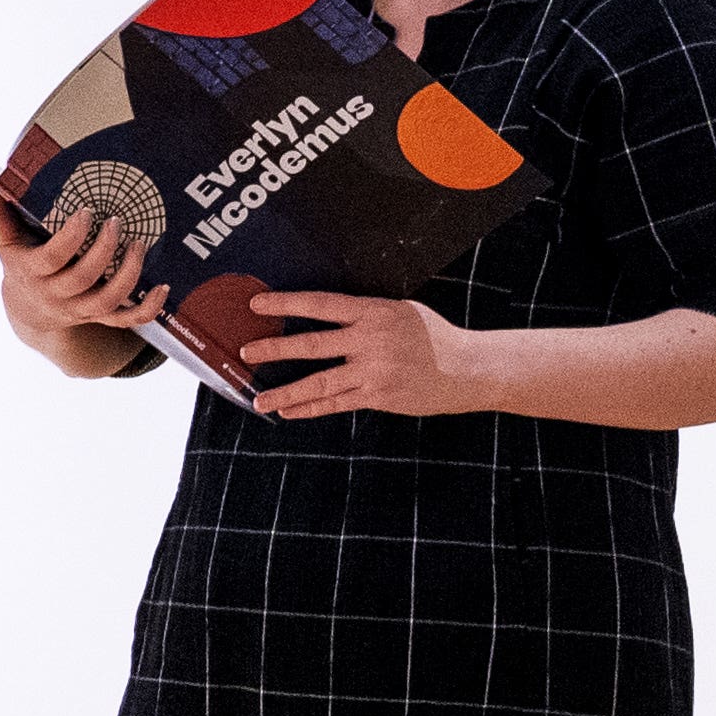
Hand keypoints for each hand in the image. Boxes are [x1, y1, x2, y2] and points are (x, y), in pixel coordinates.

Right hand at [0, 197, 167, 358]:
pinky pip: (127, 320)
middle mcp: (56, 296)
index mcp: (32, 274)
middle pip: (83, 278)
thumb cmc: (23, 267)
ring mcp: (80, 310)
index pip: (53, 258)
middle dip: (103, 249)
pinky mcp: (99, 318)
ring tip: (139, 245)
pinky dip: (148, 308)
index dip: (71, 236)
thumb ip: (0, 221)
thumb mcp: (7, 246)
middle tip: (116, 222)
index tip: (87, 212)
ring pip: (108, 299)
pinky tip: (164, 288)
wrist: (29, 312)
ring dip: (128, 274)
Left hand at [241, 290, 489, 420]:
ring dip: (285, 391)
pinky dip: (309, 408)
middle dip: (275, 348)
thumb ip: (365, 314)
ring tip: (258, 399)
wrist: (468, 370)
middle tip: (246, 352)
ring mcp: (373, 371)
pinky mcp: (378, 396)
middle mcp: (370, 341)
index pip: (321, 305)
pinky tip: (288, 411)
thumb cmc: (432, 337)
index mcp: (374, 312)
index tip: (257, 304)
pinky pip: (336, 404)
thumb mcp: (401, 311)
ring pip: (319, 382)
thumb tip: (326, 313)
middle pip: (312, 344)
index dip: (287, 303)